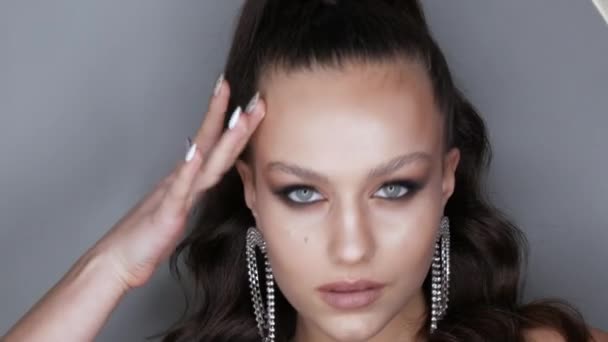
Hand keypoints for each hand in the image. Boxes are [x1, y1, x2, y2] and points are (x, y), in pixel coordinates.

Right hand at [93, 77, 264, 288]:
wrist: (119, 260)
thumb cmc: (149, 236)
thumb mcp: (181, 208)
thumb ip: (195, 187)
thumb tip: (207, 167)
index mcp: (189, 180)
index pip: (215, 146)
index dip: (235, 124)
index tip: (254, 103)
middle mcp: (184, 180)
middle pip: (214, 145)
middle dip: (237, 121)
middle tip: (258, 98)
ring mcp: (175, 194)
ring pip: (204, 162)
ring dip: (223, 138)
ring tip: (239, 115)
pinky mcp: (166, 213)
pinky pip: (179, 190)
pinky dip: (188, 170)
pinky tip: (195, 152)